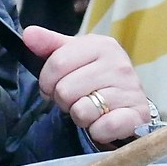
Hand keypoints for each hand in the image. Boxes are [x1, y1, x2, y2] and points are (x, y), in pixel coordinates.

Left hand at [23, 26, 150, 143]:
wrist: (131, 102)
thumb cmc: (97, 78)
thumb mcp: (75, 57)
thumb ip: (50, 45)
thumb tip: (29, 34)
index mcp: (102, 45)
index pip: (57, 63)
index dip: (47, 81)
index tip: (52, 87)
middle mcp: (119, 64)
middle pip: (65, 90)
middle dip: (64, 101)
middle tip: (75, 100)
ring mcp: (130, 90)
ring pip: (81, 111)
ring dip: (80, 117)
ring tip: (90, 111)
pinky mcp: (137, 115)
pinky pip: (102, 127)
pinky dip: (97, 131)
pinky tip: (102, 123)